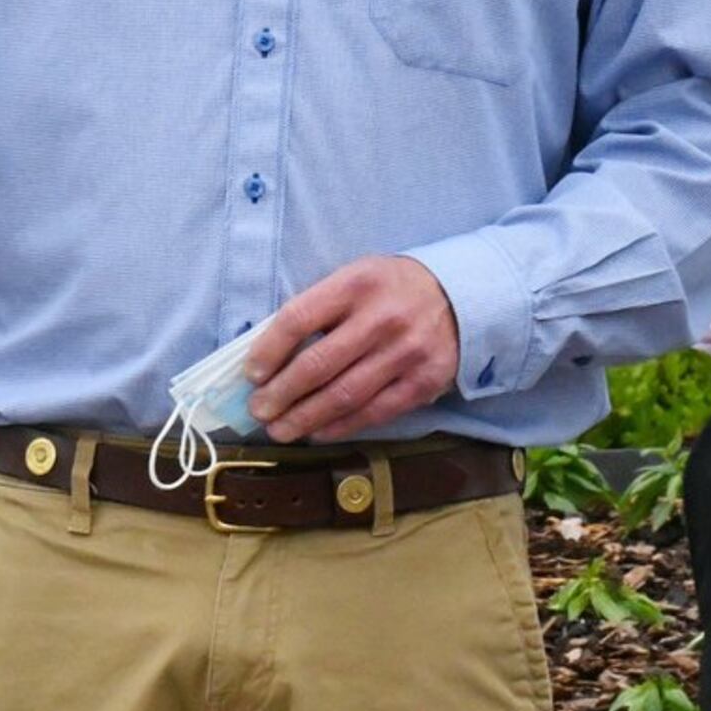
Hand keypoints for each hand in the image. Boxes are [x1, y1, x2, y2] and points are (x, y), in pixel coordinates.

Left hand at [247, 256, 463, 444]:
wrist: (459, 296)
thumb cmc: (390, 290)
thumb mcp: (354, 278)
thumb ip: (318, 309)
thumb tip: (269, 354)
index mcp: (356, 284)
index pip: (299, 319)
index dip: (269, 350)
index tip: (251, 374)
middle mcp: (381, 318)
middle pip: (318, 364)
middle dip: (281, 394)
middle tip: (259, 411)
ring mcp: (406, 352)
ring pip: (344, 395)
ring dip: (304, 418)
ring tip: (280, 430)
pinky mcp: (424, 381)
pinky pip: (374, 412)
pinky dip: (341, 427)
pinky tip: (318, 432)